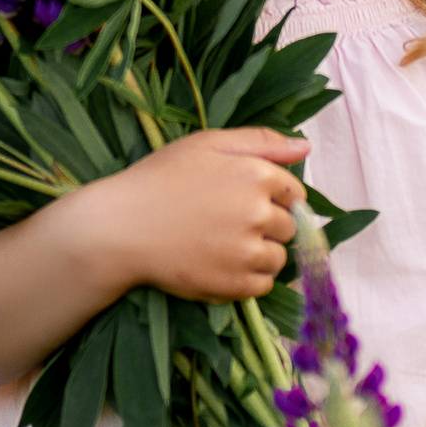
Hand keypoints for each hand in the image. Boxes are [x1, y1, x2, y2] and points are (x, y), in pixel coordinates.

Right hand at [77, 126, 309, 302]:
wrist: (120, 226)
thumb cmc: (159, 179)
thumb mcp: (206, 144)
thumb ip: (261, 141)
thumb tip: (305, 147)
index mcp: (257, 174)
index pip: (294, 194)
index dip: (272, 198)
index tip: (243, 201)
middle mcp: (259, 213)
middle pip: (288, 227)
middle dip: (266, 226)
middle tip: (226, 223)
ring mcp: (248, 251)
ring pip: (278, 258)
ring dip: (259, 254)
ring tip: (222, 245)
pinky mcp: (235, 283)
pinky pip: (263, 285)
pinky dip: (248, 279)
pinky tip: (219, 264)